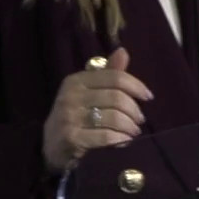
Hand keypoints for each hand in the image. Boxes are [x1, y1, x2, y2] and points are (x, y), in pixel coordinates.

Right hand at [43, 47, 153, 173]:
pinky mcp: (71, 137)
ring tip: (133, 132)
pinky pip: (105, 136)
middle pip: (116, 97)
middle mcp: (71, 95)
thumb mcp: (87, 92)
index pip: (114, 77)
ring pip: (113, 117)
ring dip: (129, 126)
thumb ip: (107, 74)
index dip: (136, 85)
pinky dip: (120, 139)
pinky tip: (124, 142)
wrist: (51, 147)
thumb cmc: (74, 117)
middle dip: (134, 110)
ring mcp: (69, 117)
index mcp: (76, 80)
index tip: (148, 96)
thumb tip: (123, 51)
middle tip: (140, 120)